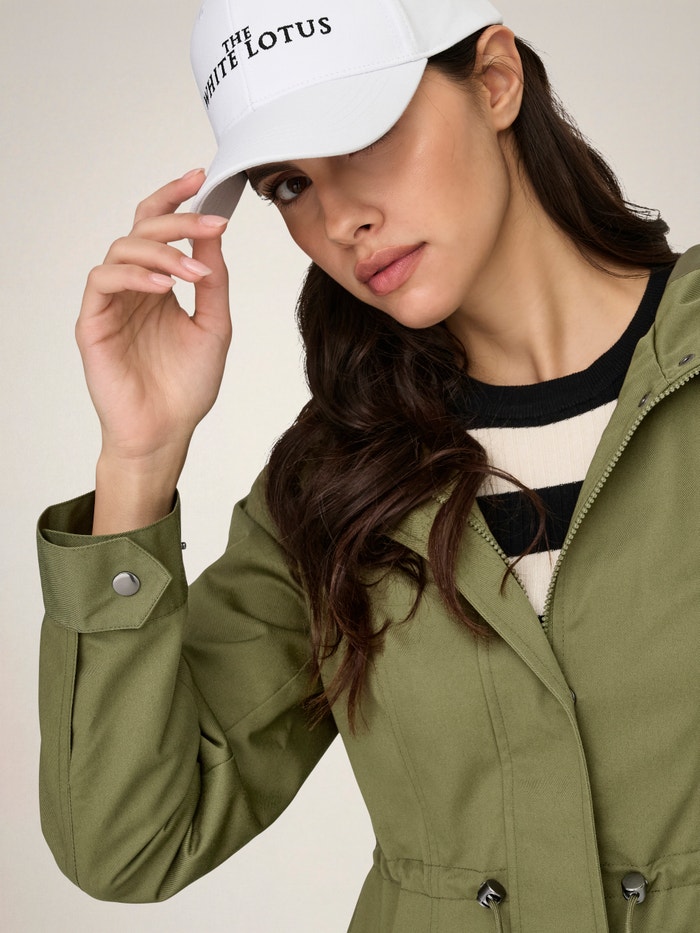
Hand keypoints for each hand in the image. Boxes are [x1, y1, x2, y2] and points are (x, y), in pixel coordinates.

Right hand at [76, 169, 231, 529]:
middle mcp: (134, 288)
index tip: (201, 177)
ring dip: (163, 251)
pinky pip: (105, 281)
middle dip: (177, 219)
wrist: (167, 431)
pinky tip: (165, 286)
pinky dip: (136, 275)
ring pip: (123, 248)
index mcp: (160, 286)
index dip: (175, 199)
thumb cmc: (187, 386)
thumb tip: (215, 235)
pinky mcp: (93, 322)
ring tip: (195, 271)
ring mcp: (112, 303)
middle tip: (209, 223)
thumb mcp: (214, 327)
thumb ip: (214, 281)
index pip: (160, 230)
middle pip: (141, 228)